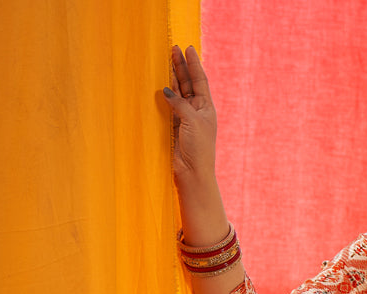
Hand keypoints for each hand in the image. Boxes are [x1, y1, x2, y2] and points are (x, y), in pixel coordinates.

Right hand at [163, 45, 217, 185]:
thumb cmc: (198, 147)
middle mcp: (197, 110)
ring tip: (166, 59)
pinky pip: (169, 105)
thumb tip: (166, 91)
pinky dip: (165, 93)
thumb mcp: (192, 120)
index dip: (194, 64)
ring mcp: (185, 117)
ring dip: (172, 77)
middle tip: (173, 49)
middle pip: (188, 83)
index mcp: (207, 108)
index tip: (188, 48)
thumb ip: (179, 103)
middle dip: (181, 66)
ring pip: (178, 92)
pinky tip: (160, 83)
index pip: (200, 80)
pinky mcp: (174, 125)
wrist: (192, 172)